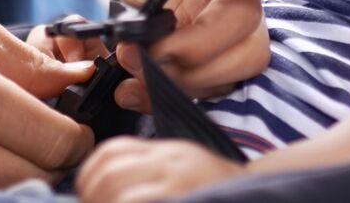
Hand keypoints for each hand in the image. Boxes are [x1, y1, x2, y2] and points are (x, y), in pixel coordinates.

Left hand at [76, 138, 245, 202]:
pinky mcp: (185, 200)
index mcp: (167, 154)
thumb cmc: (216, 191)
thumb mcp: (181, 172)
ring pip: (122, 195)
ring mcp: (179, 185)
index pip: (112, 151)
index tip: (87, 194)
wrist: (263, 198)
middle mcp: (173, 164)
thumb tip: (101, 190)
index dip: (89, 175)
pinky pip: (141, 202)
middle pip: (112, 174)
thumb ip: (146, 173)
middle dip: (93, 198)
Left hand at [77, 0, 268, 103]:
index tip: (154, 48)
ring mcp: (205, 0)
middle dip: (197, 70)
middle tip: (137, 68)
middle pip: (246, 47)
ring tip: (128, 78)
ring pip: (226, 65)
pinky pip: (191, 64)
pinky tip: (128, 81)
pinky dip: (165, 82)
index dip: (204, 39)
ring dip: (183, 84)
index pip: (242, 5)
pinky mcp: (181, 17)